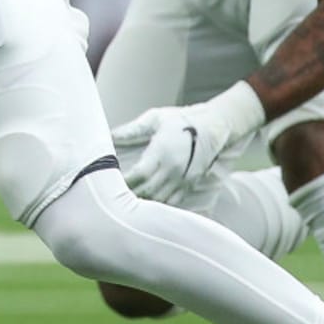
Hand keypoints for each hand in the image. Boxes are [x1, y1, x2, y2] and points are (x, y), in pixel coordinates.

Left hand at [112, 81, 265, 205]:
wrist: (215, 127)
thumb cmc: (182, 120)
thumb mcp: (155, 118)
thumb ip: (132, 129)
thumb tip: (110, 134)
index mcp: (163, 152)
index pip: (139, 175)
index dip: (124, 182)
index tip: (109, 182)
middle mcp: (174, 169)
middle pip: (147, 191)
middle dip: (129, 195)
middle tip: (112, 196)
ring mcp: (183, 179)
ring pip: (159, 200)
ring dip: (142, 203)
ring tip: (125, 203)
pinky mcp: (190, 185)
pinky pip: (172, 202)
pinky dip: (158, 205)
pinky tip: (145, 205)